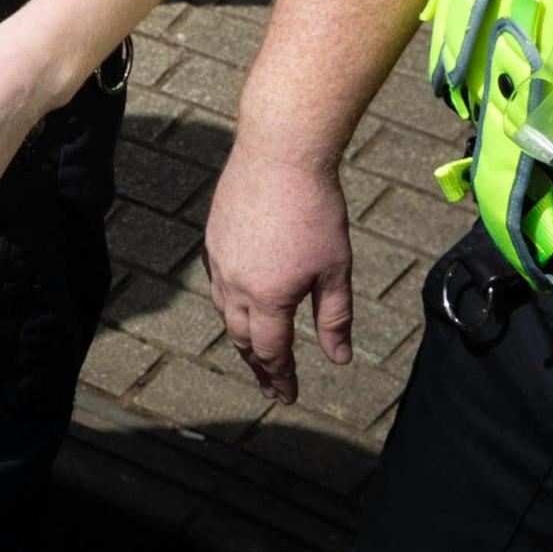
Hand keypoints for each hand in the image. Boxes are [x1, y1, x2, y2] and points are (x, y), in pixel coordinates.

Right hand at [205, 134, 358, 401]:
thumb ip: (334, 318)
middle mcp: (234, 283)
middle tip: (270, 384)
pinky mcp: (213, 237)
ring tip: (254, 349)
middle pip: (241, 337)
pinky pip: (217, 282)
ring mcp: (219, 259)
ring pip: (225, 311)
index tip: (286, 396)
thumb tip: (338, 358)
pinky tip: (240, 300)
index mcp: (267, 297)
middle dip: (257, 364)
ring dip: (241, 335)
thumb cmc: (315, 211)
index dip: (280, 377)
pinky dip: (229, 303)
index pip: (271, 351)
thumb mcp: (335, 270)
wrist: (279, 155)